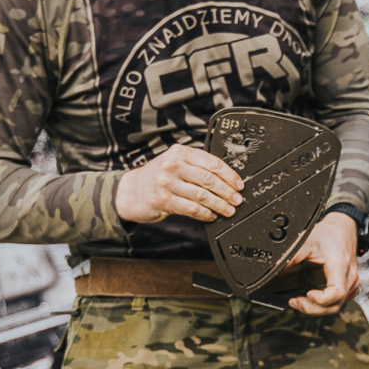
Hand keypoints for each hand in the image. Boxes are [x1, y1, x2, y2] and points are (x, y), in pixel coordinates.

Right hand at [115, 144, 241, 224]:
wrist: (130, 191)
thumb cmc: (157, 178)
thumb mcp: (174, 163)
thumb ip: (196, 166)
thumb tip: (226, 179)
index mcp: (181, 152)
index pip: (212, 162)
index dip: (229, 175)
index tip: (239, 184)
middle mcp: (173, 164)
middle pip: (209, 179)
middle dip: (227, 192)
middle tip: (237, 200)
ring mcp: (167, 182)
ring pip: (202, 195)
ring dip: (219, 205)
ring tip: (228, 210)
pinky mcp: (163, 200)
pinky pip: (191, 209)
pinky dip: (205, 214)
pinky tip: (211, 216)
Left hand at [286, 211, 359, 315]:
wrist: (343, 228)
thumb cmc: (328, 234)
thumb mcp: (306, 242)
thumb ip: (290, 257)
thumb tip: (272, 268)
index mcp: (340, 266)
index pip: (336, 293)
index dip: (320, 300)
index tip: (306, 294)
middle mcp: (349, 277)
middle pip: (335, 305)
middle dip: (312, 308)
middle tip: (295, 301)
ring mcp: (352, 283)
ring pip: (337, 306)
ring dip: (317, 308)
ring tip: (300, 301)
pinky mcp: (349, 286)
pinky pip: (340, 302)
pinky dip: (325, 305)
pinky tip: (313, 299)